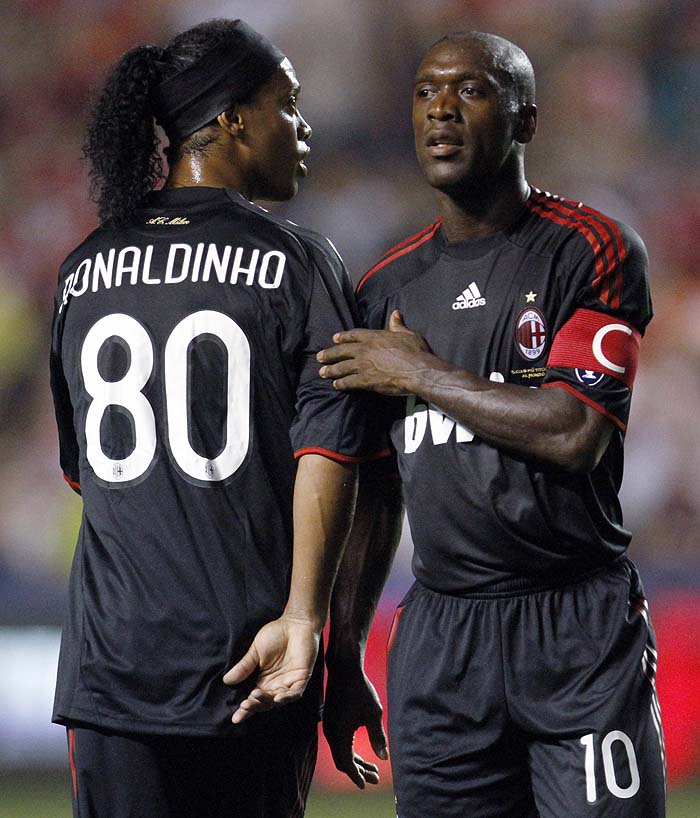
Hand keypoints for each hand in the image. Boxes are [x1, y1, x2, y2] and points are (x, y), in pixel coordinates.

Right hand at [223, 616, 319, 723]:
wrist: (295, 622)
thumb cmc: (276, 634)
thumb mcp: (256, 650)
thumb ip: (244, 666)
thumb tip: (226, 680)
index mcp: (264, 680)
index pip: (254, 699)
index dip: (246, 710)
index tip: (235, 718)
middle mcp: (276, 684)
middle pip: (265, 703)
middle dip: (255, 706)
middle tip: (245, 705)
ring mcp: (289, 682)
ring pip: (278, 700)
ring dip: (267, 702)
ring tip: (255, 697)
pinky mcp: (302, 677)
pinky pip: (295, 692)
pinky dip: (287, 697)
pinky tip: (277, 697)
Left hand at [317, 310, 431, 395]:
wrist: (418, 371)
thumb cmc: (415, 352)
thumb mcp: (407, 334)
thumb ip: (398, 325)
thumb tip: (395, 314)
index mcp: (375, 337)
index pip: (354, 335)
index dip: (343, 336)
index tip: (334, 338)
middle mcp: (365, 350)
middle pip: (342, 351)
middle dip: (330, 354)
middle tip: (319, 357)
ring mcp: (363, 365)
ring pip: (342, 367)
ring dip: (331, 370)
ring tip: (322, 373)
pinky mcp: (365, 380)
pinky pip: (349, 382)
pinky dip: (341, 384)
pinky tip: (336, 385)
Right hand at [323, 664, 387, 788]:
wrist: (344, 669)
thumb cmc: (360, 689)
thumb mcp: (373, 713)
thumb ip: (378, 737)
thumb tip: (384, 759)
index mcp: (339, 734)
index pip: (346, 763)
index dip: (356, 776)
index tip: (366, 785)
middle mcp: (331, 732)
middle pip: (343, 760)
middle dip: (358, 771)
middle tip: (375, 778)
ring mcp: (329, 726)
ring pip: (341, 751)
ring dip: (355, 761)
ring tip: (373, 768)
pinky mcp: (331, 720)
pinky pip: (339, 742)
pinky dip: (350, 750)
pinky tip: (362, 752)